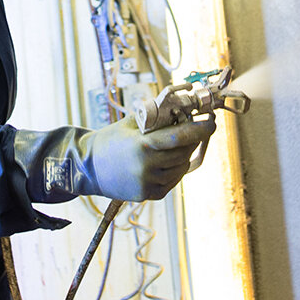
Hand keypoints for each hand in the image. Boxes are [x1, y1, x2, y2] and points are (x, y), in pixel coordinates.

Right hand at [11, 115, 216, 203]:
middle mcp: (147, 167)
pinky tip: (168, 160)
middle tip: (197, 128)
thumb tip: (183, 104)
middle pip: (183, 152)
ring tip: (178, 144)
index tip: (212, 122)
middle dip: (193, 139)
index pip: (180, 137)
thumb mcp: (132, 123)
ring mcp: (148, 183)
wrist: (88, 167)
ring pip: (180, 168)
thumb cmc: (111, 140)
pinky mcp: (148, 195)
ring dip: (184, 155)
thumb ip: (156, 117)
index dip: (199, 129)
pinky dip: (175, 169)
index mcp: (143, 146)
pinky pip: (172, 181)